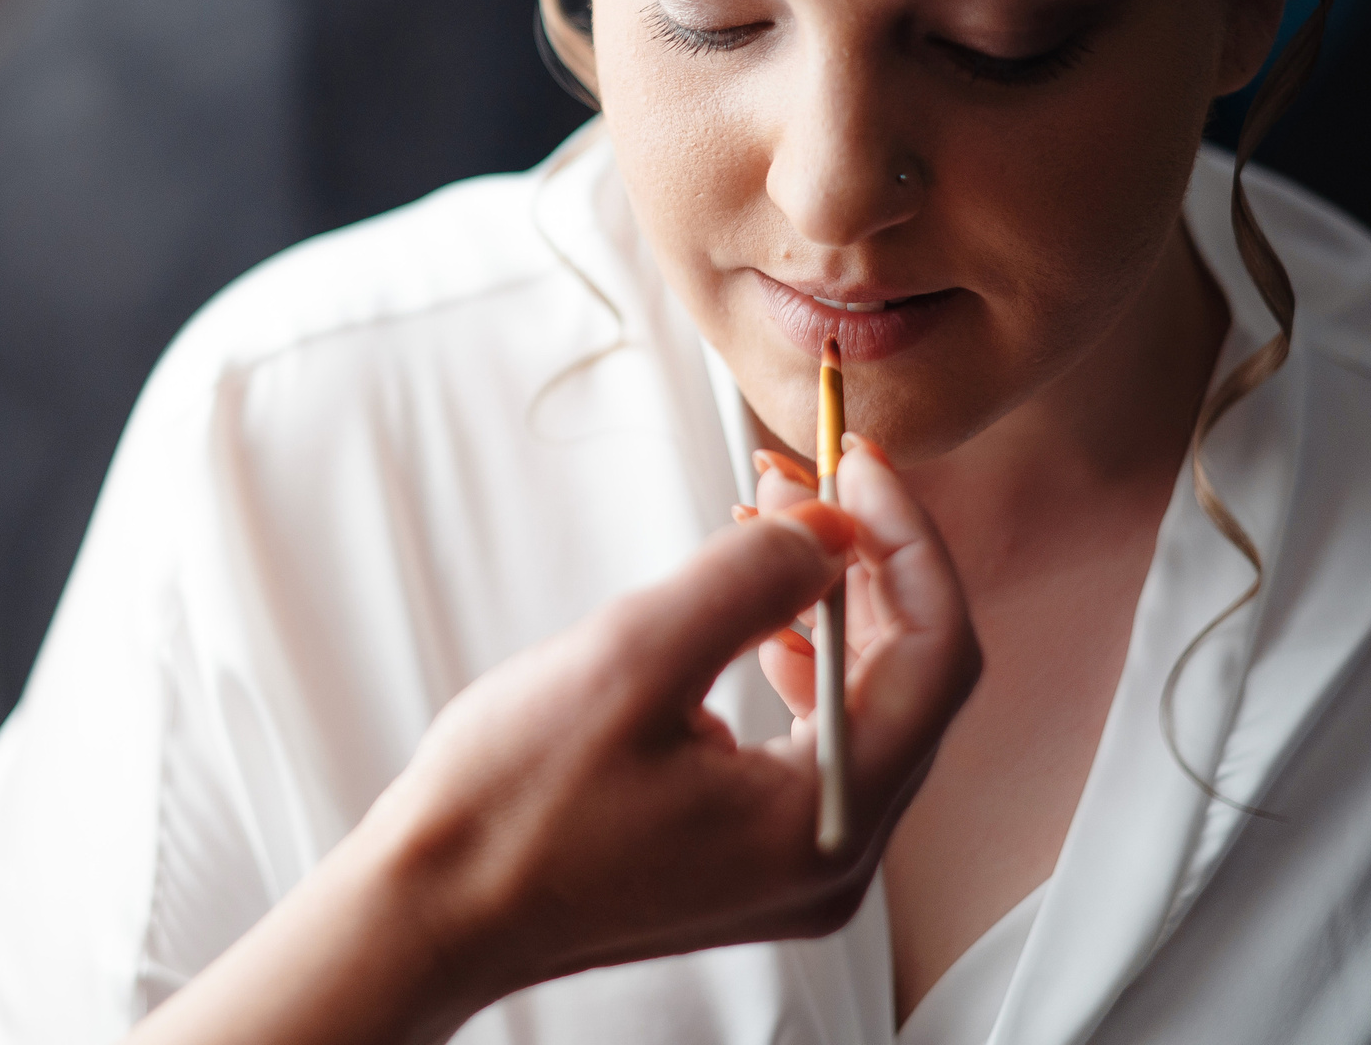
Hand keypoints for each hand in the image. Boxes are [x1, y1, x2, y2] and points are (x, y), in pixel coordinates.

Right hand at [128, 463, 977, 1044]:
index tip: (859, 464)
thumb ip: (748, 581)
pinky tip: (750, 620)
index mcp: (824, 827)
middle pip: (908, 681)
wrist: (433, 908)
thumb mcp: (631, 659)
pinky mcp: (746, 856)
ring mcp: (790, 866)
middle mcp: (830, 860)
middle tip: (800, 480)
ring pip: (861, 706)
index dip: (908, 543)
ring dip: (828, 603)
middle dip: (863, 563)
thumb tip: (832, 529)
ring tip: (767, 529)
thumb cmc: (511, 807)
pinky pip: (812, 741)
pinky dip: (796, 658)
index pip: (937, 660)